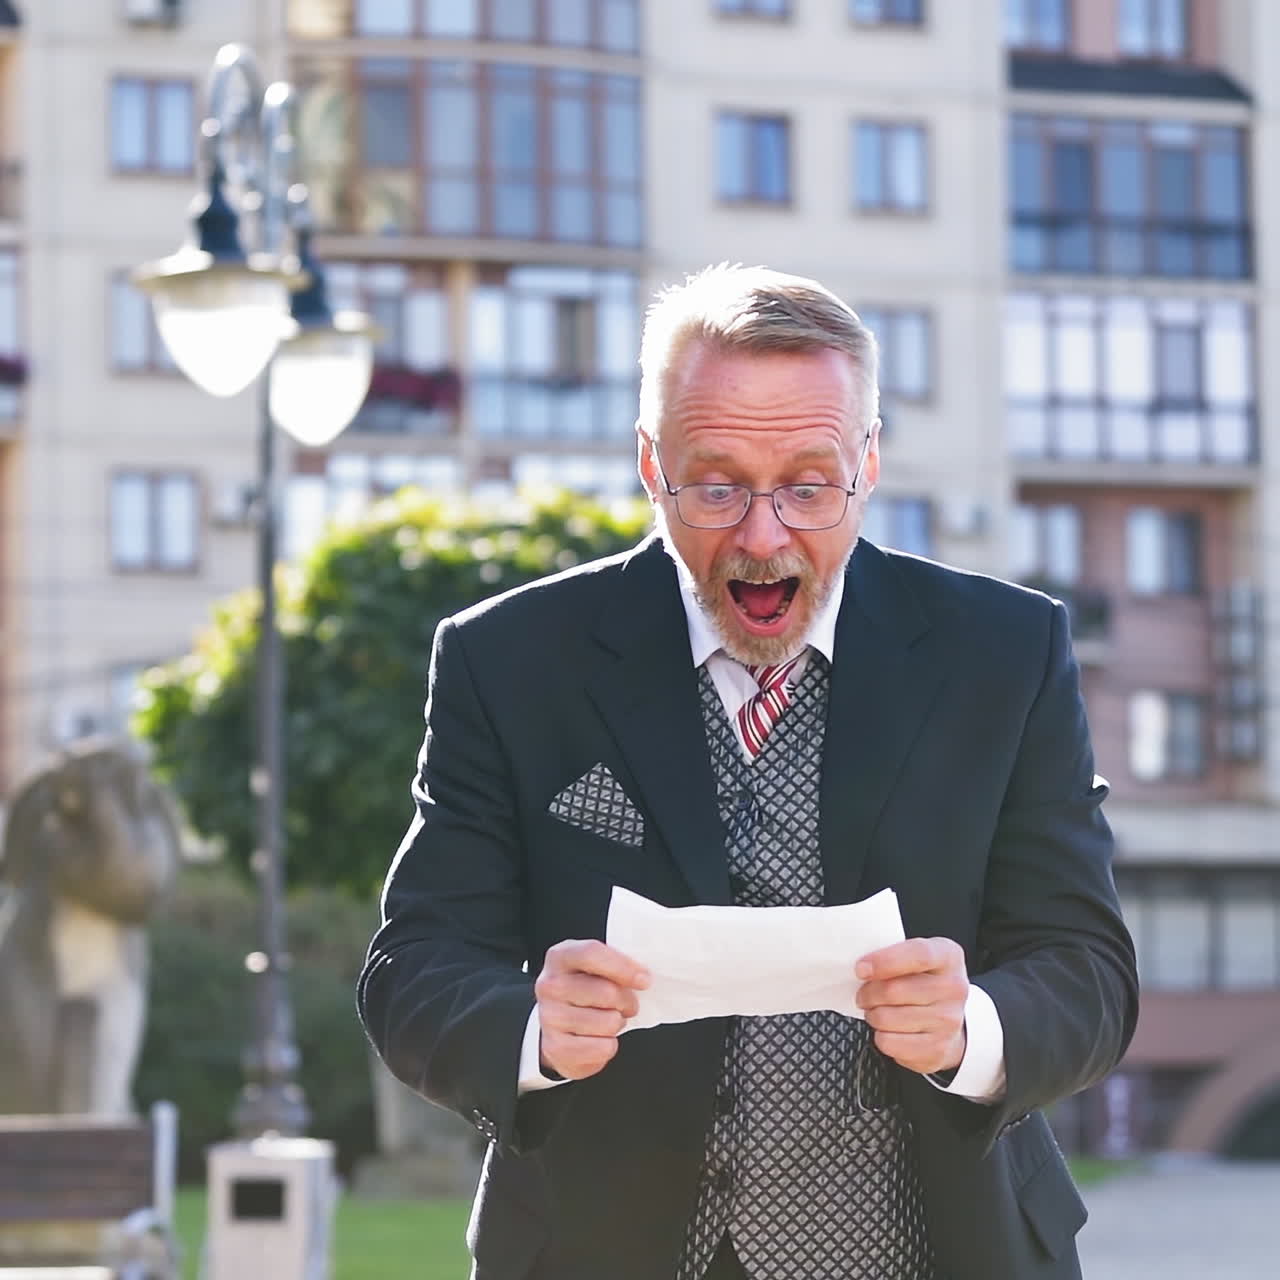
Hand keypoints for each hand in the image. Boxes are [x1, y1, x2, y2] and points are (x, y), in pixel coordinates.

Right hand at [534, 939, 649, 1080]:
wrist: (558, 1024)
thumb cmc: (584, 989)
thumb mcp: (594, 967)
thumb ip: (615, 964)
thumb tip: (643, 976)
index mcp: (560, 957)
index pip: (592, 954)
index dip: (623, 967)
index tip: (644, 980)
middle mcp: (550, 985)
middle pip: (606, 992)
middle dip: (627, 1001)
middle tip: (628, 1004)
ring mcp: (550, 1017)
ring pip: (608, 1022)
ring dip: (617, 1023)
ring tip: (608, 1020)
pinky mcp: (556, 1047)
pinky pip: (602, 1048)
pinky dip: (609, 1045)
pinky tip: (598, 1038)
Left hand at [855, 937, 968, 1076]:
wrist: (949, 1018)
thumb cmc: (924, 981)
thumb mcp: (915, 956)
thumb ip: (893, 954)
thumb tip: (862, 968)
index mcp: (948, 956)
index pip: (918, 955)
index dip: (884, 961)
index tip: (861, 969)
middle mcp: (954, 988)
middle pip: (894, 990)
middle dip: (867, 993)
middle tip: (864, 994)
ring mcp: (949, 1021)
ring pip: (887, 1018)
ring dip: (872, 1015)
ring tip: (878, 1011)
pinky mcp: (937, 1048)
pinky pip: (890, 1043)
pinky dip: (880, 1036)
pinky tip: (889, 1030)